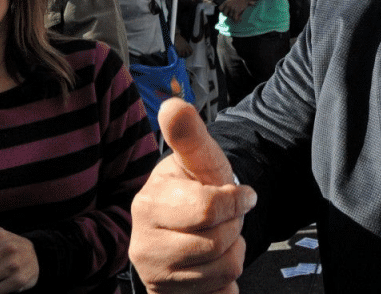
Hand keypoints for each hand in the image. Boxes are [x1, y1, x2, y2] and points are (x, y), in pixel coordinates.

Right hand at [130, 99, 256, 293]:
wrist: (183, 236)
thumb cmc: (193, 192)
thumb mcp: (198, 162)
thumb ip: (190, 137)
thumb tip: (172, 104)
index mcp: (149, 202)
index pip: (210, 207)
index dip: (236, 200)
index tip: (239, 194)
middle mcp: (142, 242)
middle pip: (219, 240)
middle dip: (234, 225)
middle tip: (224, 218)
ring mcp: (154, 274)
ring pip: (224, 267)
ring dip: (233, 251)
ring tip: (216, 237)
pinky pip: (220, 291)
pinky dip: (226, 277)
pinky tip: (211, 264)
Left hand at [219, 0, 251, 21]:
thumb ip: (228, 2)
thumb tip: (226, 6)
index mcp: (226, 2)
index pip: (220, 8)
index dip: (222, 10)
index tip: (225, 10)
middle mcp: (228, 6)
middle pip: (224, 14)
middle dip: (228, 14)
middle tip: (232, 13)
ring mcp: (232, 9)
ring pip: (231, 16)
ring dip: (234, 16)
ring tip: (238, 15)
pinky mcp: (236, 11)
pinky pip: (235, 18)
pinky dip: (237, 19)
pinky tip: (240, 18)